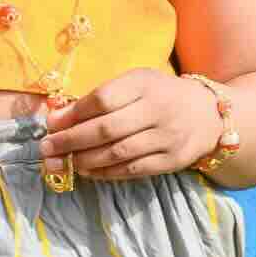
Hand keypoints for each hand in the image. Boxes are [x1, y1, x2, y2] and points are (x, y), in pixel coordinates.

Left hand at [38, 66, 220, 182]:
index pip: (103, 99)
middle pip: (106, 129)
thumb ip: (102, 96)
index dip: (73, 113)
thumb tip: (59, 116)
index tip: (51, 124)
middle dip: (71, 141)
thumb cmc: (161, 95)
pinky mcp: (172, 160)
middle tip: (47, 149)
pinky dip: (106, 173)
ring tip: (62, 163)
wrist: (208, 115)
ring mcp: (167, 137)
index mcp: (144, 84)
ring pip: (117, 153)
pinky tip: (87, 171)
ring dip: (84, 160)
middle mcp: (157, 110)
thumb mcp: (136, 83)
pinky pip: (132, 170)